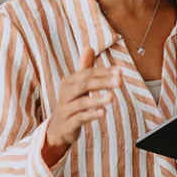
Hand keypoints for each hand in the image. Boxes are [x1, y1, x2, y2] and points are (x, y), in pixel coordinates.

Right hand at [42, 47, 121, 165]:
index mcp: (69, 82)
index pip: (87, 74)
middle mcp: (65, 94)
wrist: (57, 129)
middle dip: (102, 82)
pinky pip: (79, 118)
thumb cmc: (71, 103)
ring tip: (112, 97)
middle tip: (119, 81)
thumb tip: (88, 47)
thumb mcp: (76, 86)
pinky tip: (103, 112)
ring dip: (97, 99)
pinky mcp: (68, 124)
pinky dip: (91, 115)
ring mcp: (65, 109)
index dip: (104, 72)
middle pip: (84, 85)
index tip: (120, 71)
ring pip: (81, 103)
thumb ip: (84, 68)